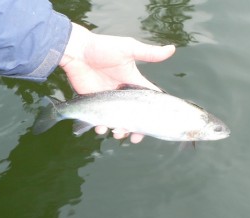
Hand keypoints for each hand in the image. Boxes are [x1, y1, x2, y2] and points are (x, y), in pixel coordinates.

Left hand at [59, 23, 174, 142]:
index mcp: (133, 84)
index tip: (157, 126)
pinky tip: (100, 128)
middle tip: (135, 137)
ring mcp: (107, 102)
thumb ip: (149, 53)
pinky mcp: (93, 104)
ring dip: (119, 131)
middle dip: (136, 129)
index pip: (147, 102)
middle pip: (134, 117)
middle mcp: (122, 95)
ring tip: (117, 133)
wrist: (77, 51)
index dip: (154, 114)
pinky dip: (100, 127)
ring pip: (117, 122)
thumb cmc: (103, 48)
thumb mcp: (128, 49)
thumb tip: (173, 48)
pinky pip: (98, 121)